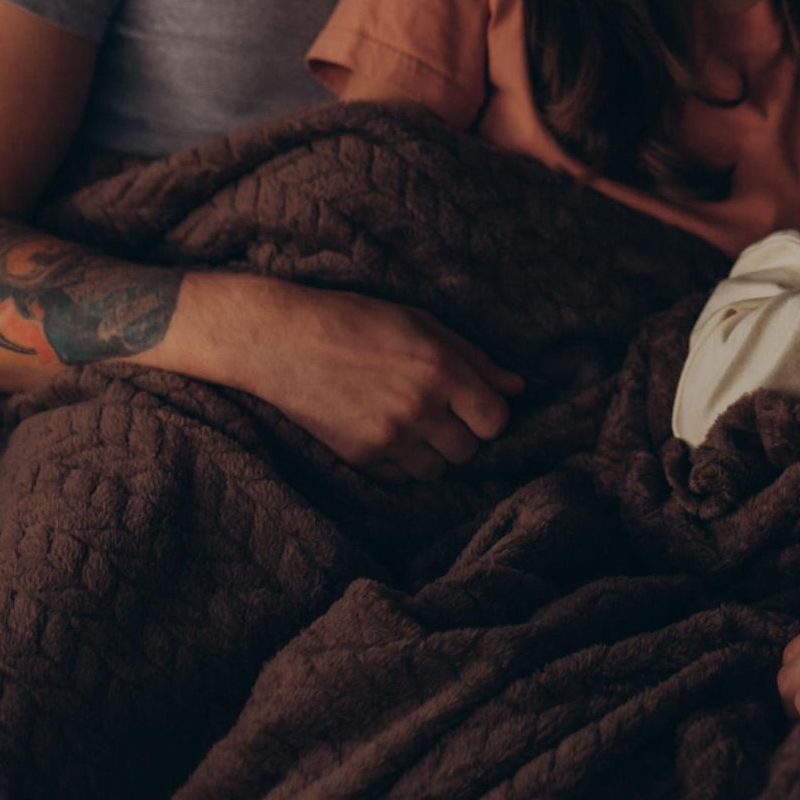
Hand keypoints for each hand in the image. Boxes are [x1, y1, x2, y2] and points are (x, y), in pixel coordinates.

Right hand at [190, 274, 525, 480]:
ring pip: (437, 470)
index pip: (496, 421)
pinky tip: (383, 431)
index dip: (489, 415)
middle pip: (469, 451)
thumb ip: (474, 358)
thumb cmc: (356, 321)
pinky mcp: (360, 457)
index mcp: (441, 369)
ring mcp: (388, 437)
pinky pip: (401, 478)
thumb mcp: (422, 324)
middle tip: (439, 412)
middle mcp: (419, 408)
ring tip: (410, 422)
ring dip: (432, 452)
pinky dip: (400, 462)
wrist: (283, 340)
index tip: (474, 405)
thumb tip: (517, 387)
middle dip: (462, 435)